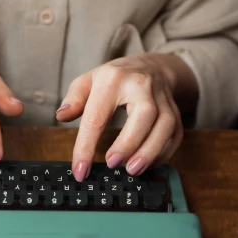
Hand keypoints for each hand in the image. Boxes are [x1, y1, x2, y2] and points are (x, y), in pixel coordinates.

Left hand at [56, 53, 196, 180]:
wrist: (152, 66)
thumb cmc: (115, 79)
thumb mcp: (88, 81)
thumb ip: (74, 98)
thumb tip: (62, 116)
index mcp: (113, 79)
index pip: (98, 116)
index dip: (86, 146)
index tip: (80, 170)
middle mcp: (142, 86)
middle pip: (144, 115)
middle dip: (129, 143)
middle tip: (112, 164)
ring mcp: (163, 98)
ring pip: (165, 125)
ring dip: (150, 151)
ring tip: (133, 170)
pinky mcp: (175, 112)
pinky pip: (175, 135)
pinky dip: (162, 153)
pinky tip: (146, 164)